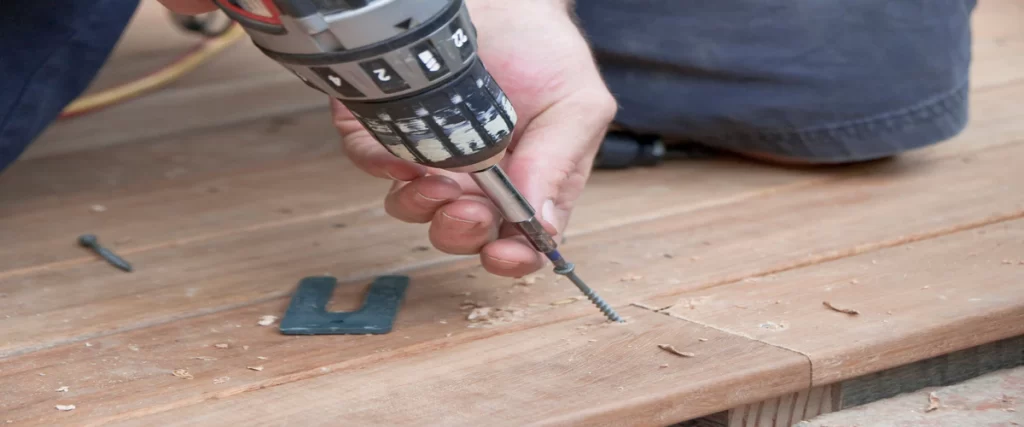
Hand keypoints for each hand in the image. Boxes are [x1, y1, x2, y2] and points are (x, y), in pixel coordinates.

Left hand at [158, 0, 617, 277]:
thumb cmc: (544, 47)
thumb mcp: (576, 105)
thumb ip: (560, 166)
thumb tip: (545, 228)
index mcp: (530, 185)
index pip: (520, 242)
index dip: (511, 258)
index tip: (501, 254)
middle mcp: (478, 182)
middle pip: (461, 234)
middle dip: (460, 229)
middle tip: (465, 206)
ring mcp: (431, 158)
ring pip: (411, 207)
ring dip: (419, 201)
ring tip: (432, 172)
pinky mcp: (390, 130)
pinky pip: (373, 160)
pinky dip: (380, 160)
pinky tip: (396, 149)